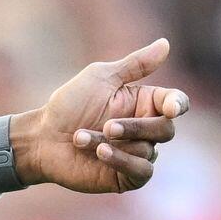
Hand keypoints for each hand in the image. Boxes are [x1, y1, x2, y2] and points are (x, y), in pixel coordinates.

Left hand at [10, 38, 189, 193]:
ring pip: (147, 150)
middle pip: (165, 129)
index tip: (170, 108)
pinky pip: (142, 171)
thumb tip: (166, 43)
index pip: (176, 103)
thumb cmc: (68, 106)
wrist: (42, 138)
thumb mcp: (100, 78)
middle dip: (136, 127)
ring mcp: (137, 154)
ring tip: (80, 138)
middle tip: (107, 126)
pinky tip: (100, 153)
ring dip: (112, 143)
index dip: (178, 105)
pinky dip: (122, 161)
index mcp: (144, 103)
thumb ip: (134, 65)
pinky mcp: (127, 176)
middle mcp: (145, 129)